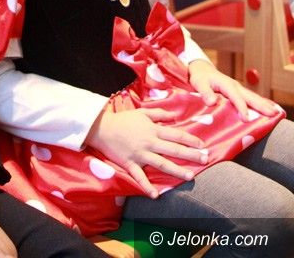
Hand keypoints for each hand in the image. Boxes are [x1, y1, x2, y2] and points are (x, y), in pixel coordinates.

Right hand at [85, 108, 206, 197]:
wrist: (103, 128)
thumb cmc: (123, 120)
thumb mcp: (143, 112)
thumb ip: (159, 113)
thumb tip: (175, 116)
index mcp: (153, 130)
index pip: (176, 135)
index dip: (190, 140)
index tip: (202, 145)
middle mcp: (149, 143)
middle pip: (173, 150)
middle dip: (191, 155)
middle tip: (205, 160)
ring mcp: (140, 155)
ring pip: (162, 164)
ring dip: (177, 170)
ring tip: (190, 176)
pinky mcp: (130, 164)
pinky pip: (140, 177)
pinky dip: (147, 186)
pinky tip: (156, 195)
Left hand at [188, 60, 280, 120]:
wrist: (203, 70)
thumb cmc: (200, 77)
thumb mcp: (199, 83)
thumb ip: (205, 92)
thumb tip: (212, 102)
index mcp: (226, 84)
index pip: (235, 97)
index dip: (241, 107)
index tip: (246, 118)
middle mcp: (235, 86)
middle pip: (249, 96)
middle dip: (260, 105)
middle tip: (272, 114)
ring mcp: (238, 88)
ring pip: (252, 97)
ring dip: (263, 104)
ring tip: (274, 113)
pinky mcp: (238, 92)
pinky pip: (250, 98)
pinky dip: (258, 103)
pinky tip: (265, 109)